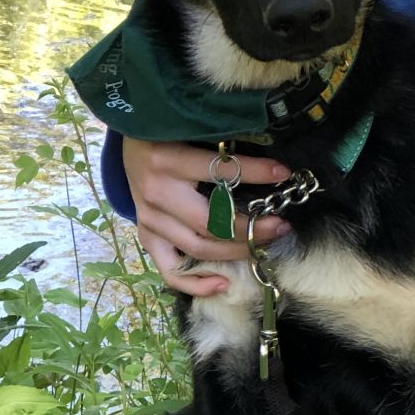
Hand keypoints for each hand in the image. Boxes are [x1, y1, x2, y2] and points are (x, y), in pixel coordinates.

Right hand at [122, 138, 291, 297]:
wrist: (132, 144)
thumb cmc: (169, 134)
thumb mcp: (191, 130)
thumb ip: (220, 147)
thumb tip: (268, 161)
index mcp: (169, 160)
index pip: (220, 171)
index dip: (255, 173)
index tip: (282, 173)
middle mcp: (157, 192)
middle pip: (210, 222)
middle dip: (251, 228)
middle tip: (280, 226)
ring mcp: (149, 219)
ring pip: (197, 248)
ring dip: (236, 251)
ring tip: (263, 246)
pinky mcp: (146, 236)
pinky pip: (170, 270)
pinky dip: (196, 283)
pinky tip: (223, 284)